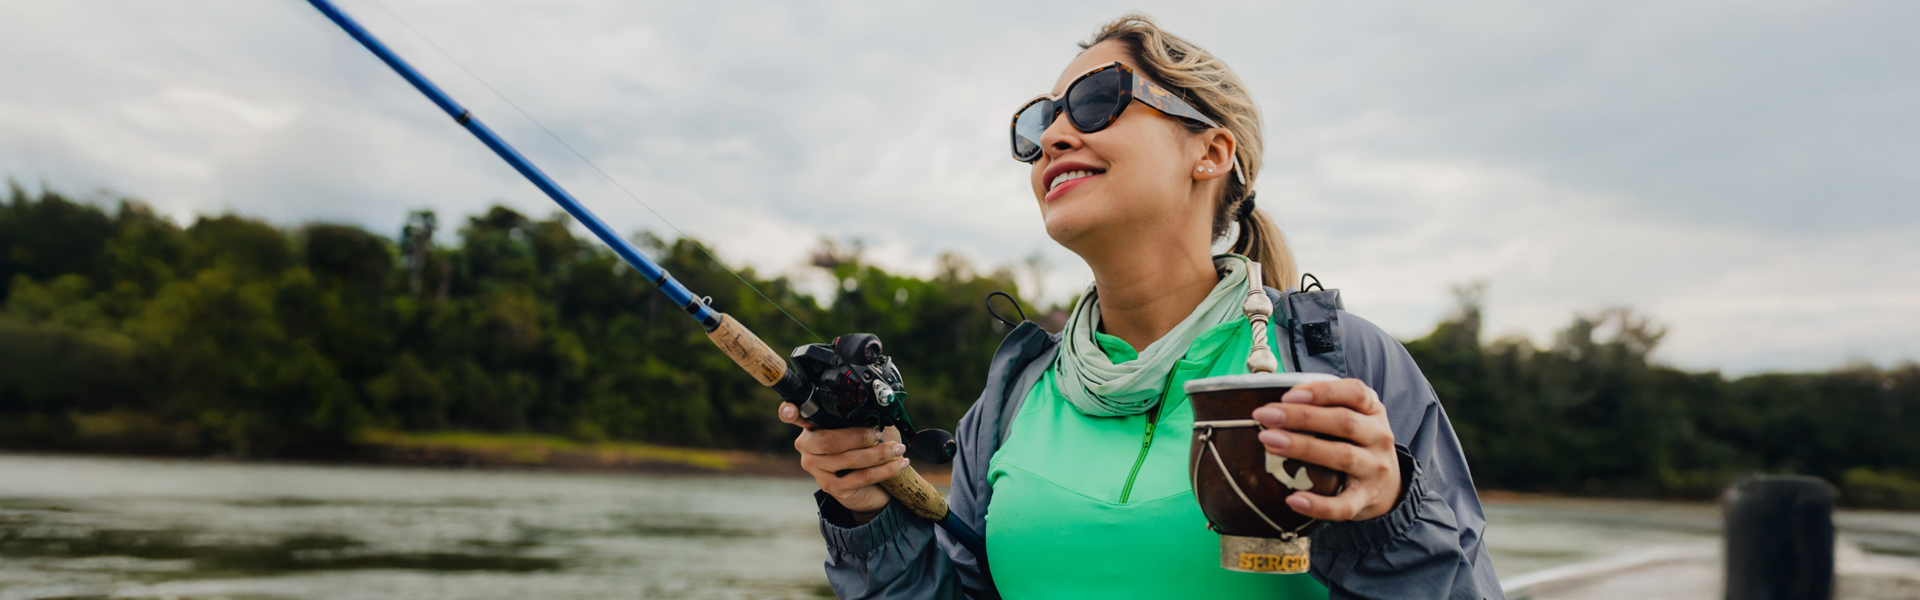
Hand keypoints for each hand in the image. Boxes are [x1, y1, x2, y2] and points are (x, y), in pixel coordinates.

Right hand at [780, 402, 908, 521]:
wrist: (874, 486)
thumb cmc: (868, 450)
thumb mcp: (865, 428)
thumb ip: (863, 417)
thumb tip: (878, 410)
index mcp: (811, 426)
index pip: (794, 416)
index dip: (789, 412)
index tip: (791, 410)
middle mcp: (807, 447)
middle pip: (827, 441)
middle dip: (859, 436)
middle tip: (881, 433)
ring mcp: (816, 469)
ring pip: (847, 459)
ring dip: (878, 454)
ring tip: (898, 449)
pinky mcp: (831, 487)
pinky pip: (860, 477)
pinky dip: (884, 470)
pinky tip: (899, 464)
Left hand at [1251, 378, 1401, 521]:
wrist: (1389, 488)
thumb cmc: (1357, 444)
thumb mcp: (1353, 417)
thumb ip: (1323, 407)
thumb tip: (1274, 403)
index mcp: (1373, 411)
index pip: (1355, 393)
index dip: (1322, 391)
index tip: (1287, 396)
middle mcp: (1378, 438)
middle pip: (1344, 422)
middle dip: (1301, 417)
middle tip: (1265, 417)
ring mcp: (1375, 470)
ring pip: (1343, 457)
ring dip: (1303, 448)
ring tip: (1269, 442)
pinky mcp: (1367, 500)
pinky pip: (1344, 506)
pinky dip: (1319, 504)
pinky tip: (1293, 500)